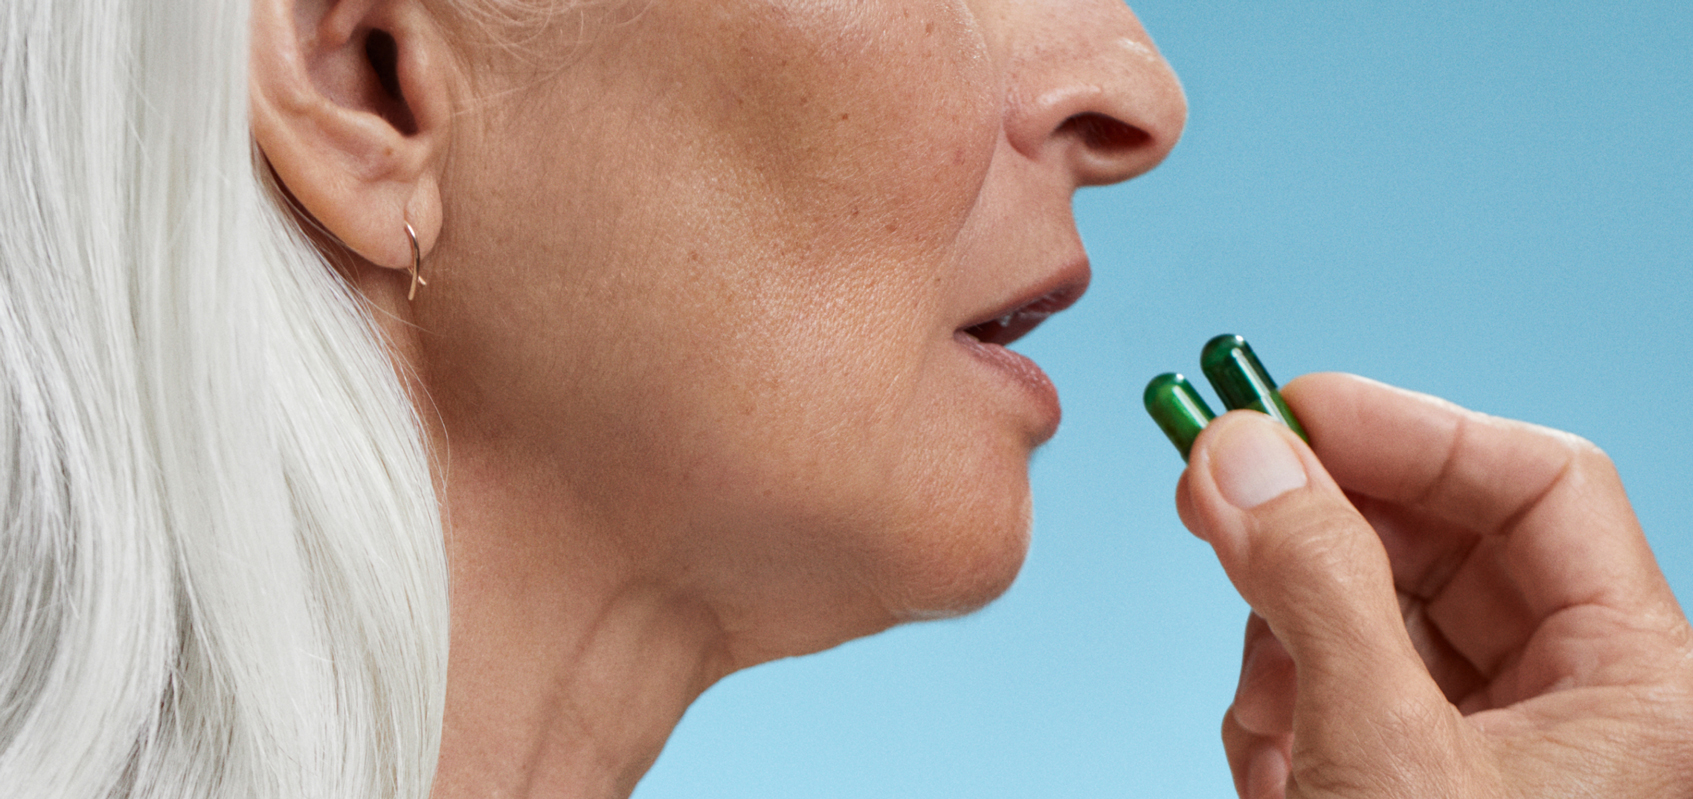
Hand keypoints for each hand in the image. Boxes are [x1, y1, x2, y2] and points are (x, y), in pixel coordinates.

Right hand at [1176, 373, 1692, 797]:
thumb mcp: (1384, 749)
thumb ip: (1315, 585)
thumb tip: (1240, 451)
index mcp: (1635, 683)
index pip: (1542, 483)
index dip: (1409, 430)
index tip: (1288, 408)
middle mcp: (1574, 702)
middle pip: (1438, 542)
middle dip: (1317, 538)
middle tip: (1214, 498)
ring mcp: (1493, 744)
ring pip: (1368, 613)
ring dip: (1283, 646)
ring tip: (1267, 716)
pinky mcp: (1417, 779)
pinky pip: (1339, 688)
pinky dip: (1282, 712)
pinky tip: (1272, 773)